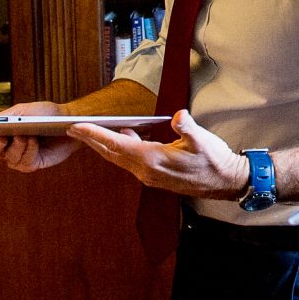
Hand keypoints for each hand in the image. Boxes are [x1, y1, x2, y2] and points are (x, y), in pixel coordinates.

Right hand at [0, 100, 79, 172]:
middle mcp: (5, 147)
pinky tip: (34, 142)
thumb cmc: (43, 114)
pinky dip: (28, 151)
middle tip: (2, 136)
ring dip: (17, 146)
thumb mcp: (21, 111)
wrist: (69, 120)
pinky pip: (24, 163)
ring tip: (27, 135)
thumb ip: (2, 118)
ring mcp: (18, 157)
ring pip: (8, 158)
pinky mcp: (32, 164)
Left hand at [67, 110, 248, 198]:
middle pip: (111, 153)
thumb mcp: (202, 140)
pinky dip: (122, 148)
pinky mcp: (156, 176)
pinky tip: (126, 136)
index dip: (94, 135)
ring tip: (92, 132)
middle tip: (72, 128)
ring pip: (120, 158)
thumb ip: (186, 127)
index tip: (76, 127)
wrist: (226, 182)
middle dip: (91, 140)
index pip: (116, 145)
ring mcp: (150, 175)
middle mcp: (146, 171)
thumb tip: (177, 117)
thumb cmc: (214, 161)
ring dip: (105, 145)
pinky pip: (131, 161)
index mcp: (153, 160)